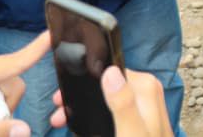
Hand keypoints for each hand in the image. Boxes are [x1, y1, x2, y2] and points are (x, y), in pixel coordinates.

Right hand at [51, 66, 168, 136]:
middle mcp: (145, 91)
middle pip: (104, 86)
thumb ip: (123, 103)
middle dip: (80, 100)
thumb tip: (110, 72)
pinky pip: (112, 111)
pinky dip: (95, 118)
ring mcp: (142, 105)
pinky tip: (80, 127)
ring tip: (61, 122)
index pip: (109, 71)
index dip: (83, 84)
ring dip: (83, 109)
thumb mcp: (132, 132)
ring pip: (106, 99)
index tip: (61, 99)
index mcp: (145, 87)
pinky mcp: (137, 118)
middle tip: (58, 116)